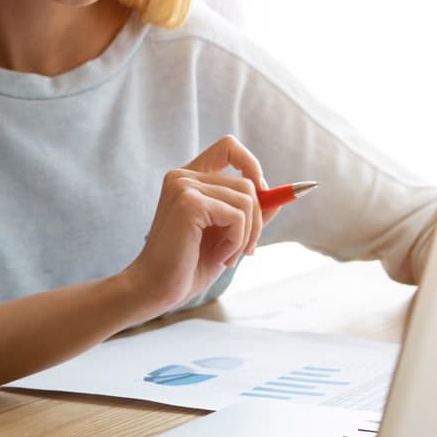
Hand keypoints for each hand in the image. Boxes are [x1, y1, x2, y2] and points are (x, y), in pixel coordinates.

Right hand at [125, 136, 271, 311]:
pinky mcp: (189, 203)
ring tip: (227, 257)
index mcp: (188, 179)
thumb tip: (278, 198)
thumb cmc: (188, 265)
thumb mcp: (227, 236)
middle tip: (244, 251)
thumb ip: (248, 214)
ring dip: (246, 235)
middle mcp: (182, 176)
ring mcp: (184, 186)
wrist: (157, 289)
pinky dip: (237, 241)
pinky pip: (237, 216)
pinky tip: (220, 257)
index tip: (262, 195)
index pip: (228, 147)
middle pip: (247, 182)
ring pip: (247, 200)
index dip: (252, 165)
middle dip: (256, 221)